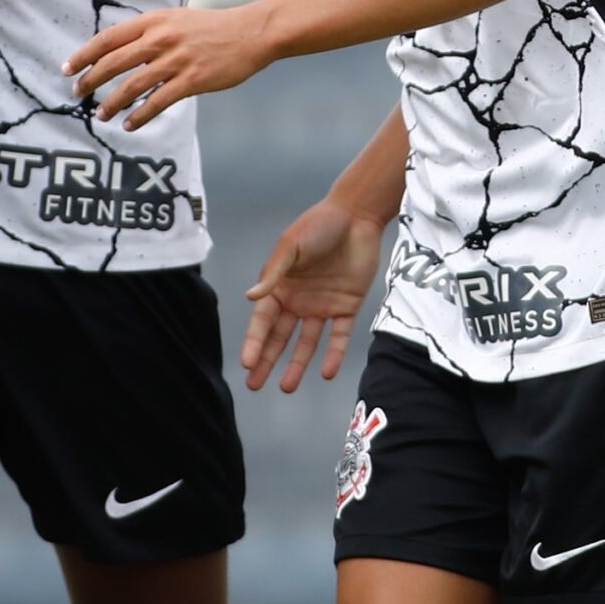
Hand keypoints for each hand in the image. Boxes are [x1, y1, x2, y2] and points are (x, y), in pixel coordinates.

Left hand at [63, 2, 271, 129]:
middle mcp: (161, 38)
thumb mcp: (174, 20)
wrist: (250, 32)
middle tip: (77, 94)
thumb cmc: (210, 28)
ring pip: (133, 85)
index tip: (67, 69)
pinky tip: (130, 125)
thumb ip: (148, 32)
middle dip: (90, 80)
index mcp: (153, 21)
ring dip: (112, 103)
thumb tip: (117, 50)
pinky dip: (140, 116)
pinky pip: (158, 102)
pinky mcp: (192, 80)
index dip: (84, 54)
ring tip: (101, 116)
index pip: (108, 38)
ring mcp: (176, 60)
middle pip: (114, 62)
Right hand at [239, 198, 386, 392]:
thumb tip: (249, 298)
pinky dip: (333, 354)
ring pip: (306, 343)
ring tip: (286, 387)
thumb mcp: (290, 247)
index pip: (263, 320)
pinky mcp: (347, 306)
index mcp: (279, 286)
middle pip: (279, 337)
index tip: (247, 364)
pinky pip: (338, 336)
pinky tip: (325, 372)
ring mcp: (322, 305)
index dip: (254, 342)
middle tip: (254, 385)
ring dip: (296, 364)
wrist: (357, 216)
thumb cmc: (318, 225)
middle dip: (267, 360)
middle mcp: (298, 300)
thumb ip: (273, 274)